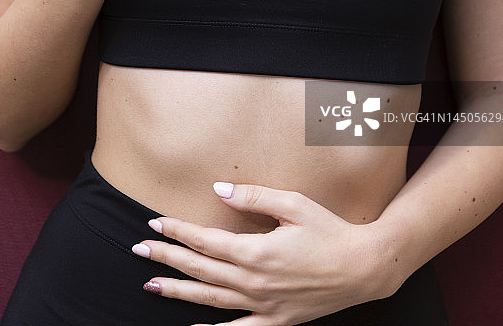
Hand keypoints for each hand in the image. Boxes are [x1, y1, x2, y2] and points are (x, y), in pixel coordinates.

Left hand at [132, 184, 401, 325]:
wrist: (362, 268)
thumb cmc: (329, 231)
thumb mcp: (293, 204)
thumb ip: (253, 197)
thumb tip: (218, 189)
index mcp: (255, 251)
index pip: (204, 241)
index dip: (177, 231)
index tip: (154, 223)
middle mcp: (253, 282)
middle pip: (199, 270)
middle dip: (166, 259)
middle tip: (139, 250)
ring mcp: (263, 305)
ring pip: (209, 299)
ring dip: (178, 292)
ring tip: (151, 286)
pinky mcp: (276, 320)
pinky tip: (194, 325)